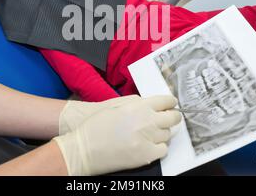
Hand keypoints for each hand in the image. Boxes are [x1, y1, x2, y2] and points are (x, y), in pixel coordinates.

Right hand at [53, 95, 181, 175]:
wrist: (84, 149)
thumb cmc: (96, 126)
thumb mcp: (116, 105)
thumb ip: (136, 103)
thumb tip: (151, 104)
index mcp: (139, 106)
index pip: (165, 101)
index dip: (170, 102)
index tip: (171, 105)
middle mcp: (147, 121)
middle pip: (172, 118)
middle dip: (172, 117)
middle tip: (169, 119)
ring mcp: (148, 139)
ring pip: (167, 134)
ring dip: (162, 132)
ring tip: (150, 134)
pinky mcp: (146, 155)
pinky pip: (163, 150)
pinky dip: (159, 148)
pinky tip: (149, 146)